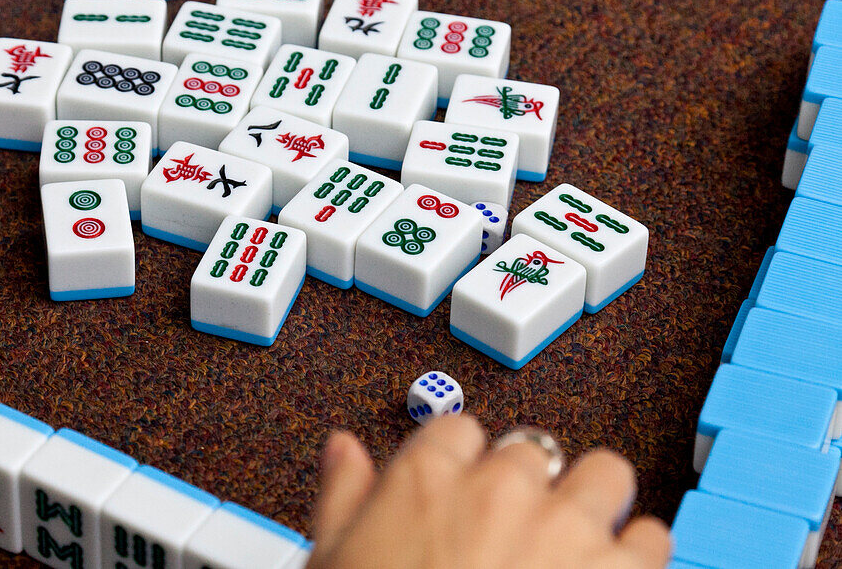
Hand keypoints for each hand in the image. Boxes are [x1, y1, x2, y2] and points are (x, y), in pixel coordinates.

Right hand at [309, 416, 670, 568]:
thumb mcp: (334, 559)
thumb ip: (344, 495)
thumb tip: (343, 452)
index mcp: (430, 478)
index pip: (459, 429)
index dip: (462, 462)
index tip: (462, 487)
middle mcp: (501, 489)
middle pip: (531, 449)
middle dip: (527, 485)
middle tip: (516, 527)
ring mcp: (566, 528)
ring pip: (604, 474)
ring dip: (593, 502)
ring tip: (578, 537)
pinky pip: (650, 536)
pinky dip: (636, 554)